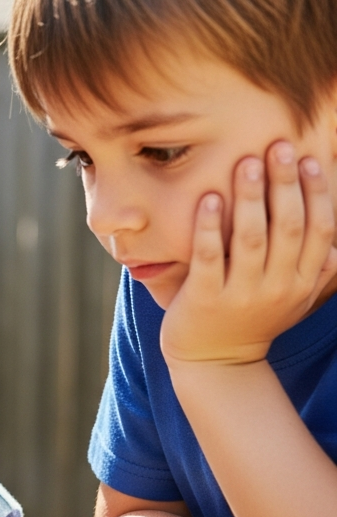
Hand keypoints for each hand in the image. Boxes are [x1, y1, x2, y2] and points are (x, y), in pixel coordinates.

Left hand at [162, 142, 336, 365]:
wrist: (215, 362)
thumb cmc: (254, 320)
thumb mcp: (295, 299)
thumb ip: (318, 272)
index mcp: (303, 281)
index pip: (320, 229)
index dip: (318, 192)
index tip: (311, 158)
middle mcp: (278, 287)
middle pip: (288, 227)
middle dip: (285, 184)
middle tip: (278, 146)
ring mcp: (241, 293)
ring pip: (251, 238)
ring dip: (250, 197)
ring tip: (246, 163)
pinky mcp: (204, 299)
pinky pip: (209, 256)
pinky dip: (209, 226)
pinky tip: (209, 198)